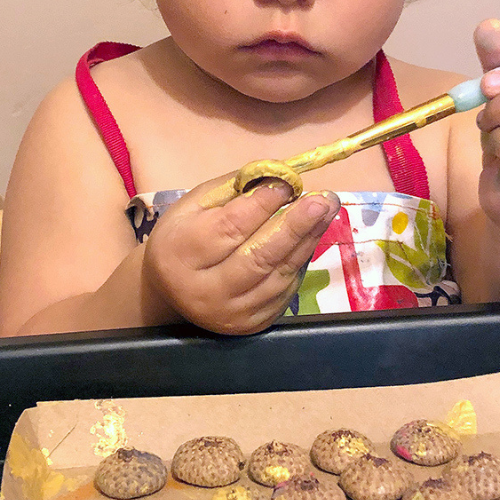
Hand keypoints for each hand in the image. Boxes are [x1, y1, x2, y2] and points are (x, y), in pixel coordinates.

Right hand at [141, 175, 339, 333]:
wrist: (172, 293)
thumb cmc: (185, 239)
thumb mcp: (194, 206)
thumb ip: (232, 190)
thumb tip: (278, 175)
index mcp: (181, 253)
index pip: (229, 227)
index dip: (262, 204)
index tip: (287, 182)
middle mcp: (205, 290)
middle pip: (258, 256)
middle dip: (295, 225)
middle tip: (322, 200)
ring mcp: (231, 312)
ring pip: (278, 274)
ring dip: (307, 240)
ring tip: (327, 210)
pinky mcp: (253, 324)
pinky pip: (285, 289)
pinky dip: (301, 260)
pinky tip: (311, 236)